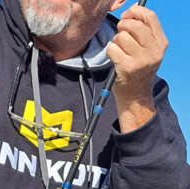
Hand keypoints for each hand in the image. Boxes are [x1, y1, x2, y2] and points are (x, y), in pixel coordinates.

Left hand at [107, 4, 167, 132]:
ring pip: (121, 37)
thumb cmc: (138, 69)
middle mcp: (153, 51)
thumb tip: (130, 13)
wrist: (136, 94)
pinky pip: (112, 48)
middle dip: (122, 26)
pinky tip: (115, 59)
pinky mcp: (126, 67)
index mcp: (161, 44)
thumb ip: (144, 32)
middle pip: (134, 25)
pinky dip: (110, 52)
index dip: (135, 12)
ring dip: (115, 41)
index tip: (126, 15)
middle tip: (120, 34)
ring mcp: (141, 60)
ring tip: (120, 51)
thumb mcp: (149, 50)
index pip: (150, 17)